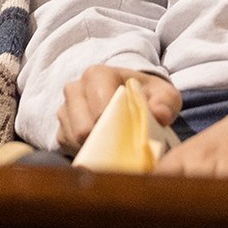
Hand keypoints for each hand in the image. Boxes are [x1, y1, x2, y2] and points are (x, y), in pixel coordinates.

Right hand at [56, 65, 180, 152]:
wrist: (130, 98)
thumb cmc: (146, 96)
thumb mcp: (164, 95)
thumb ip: (166, 102)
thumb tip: (160, 115)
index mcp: (96, 75)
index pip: (98, 107)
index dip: (114, 125)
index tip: (130, 134)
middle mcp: (75, 89)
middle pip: (82, 127)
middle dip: (104, 141)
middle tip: (123, 146)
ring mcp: (65, 110)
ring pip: (73, 139)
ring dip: (95, 147)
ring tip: (114, 146)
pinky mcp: (61, 129)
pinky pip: (68, 147)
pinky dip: (86, 152)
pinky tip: (102, 147)